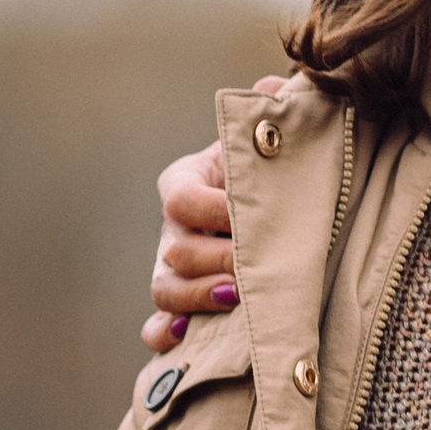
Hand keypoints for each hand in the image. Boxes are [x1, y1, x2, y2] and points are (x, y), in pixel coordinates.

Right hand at [140, 79, 288, 345]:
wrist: (274, 209)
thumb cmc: (271, 173)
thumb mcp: (272, 143)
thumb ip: (274, 114)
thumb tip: (274, 90)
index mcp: (187, 182)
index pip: (182, 198)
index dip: (215, 211)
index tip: (250, 216)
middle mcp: (173, 228)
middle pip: (175, 249)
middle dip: (216, 260)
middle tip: (255, 267)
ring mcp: (171, 269)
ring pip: (163, 288)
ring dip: (196, 298)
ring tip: (235, 299)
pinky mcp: (179, 307)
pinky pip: (156, 327)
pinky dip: (164, 336)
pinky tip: (185, 339)